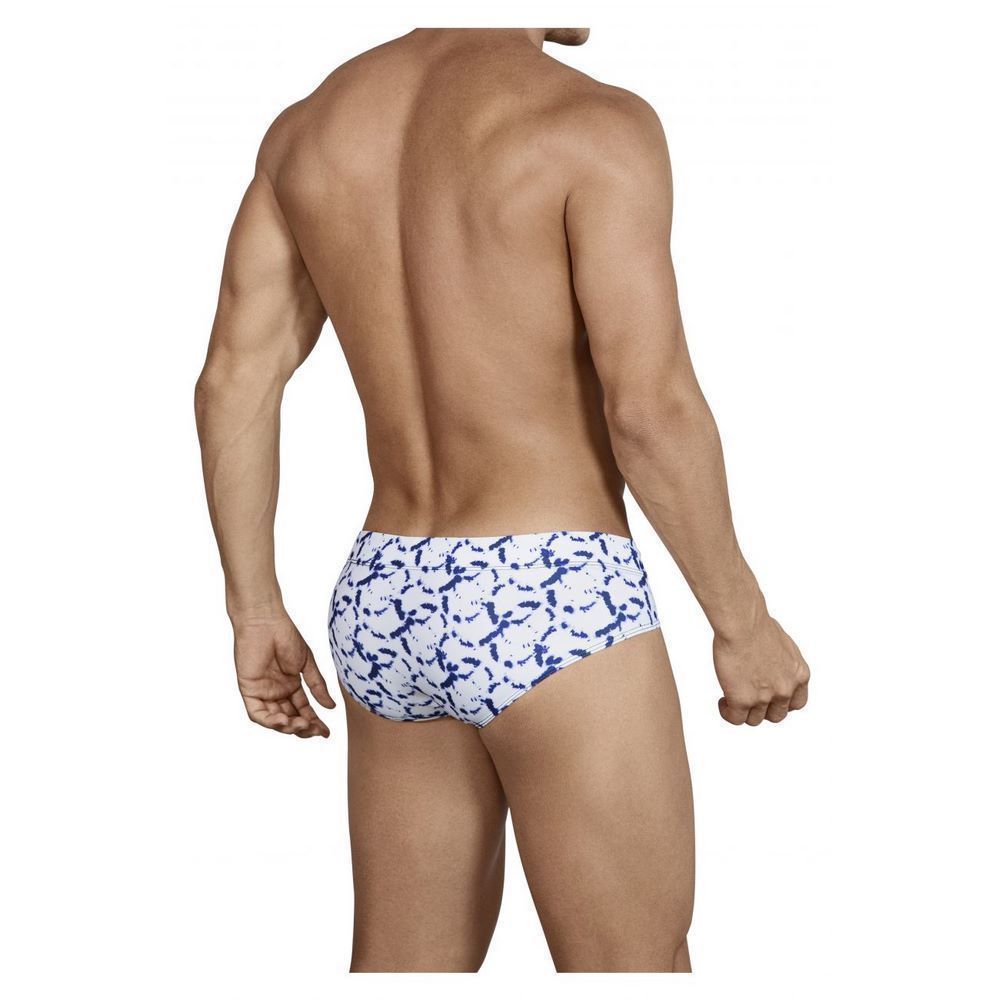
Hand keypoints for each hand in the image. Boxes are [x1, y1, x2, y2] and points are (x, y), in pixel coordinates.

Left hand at [232, 613, 336, 736]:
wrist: (265, 621)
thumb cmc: (286, 636)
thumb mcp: (307, 664)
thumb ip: (317, 686)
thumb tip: (331, 707)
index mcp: (291, 686)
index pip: (303, 711)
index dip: (314, 723)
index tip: (327, 732)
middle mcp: (277, 692)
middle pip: (290, 719)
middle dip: (303, 728)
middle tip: (316, 730)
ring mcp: (263, 692)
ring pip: (275, 720)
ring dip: (288, 727)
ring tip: (302, 725)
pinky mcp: (249, 690)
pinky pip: (257, 713)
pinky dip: (270, 721)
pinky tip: (284, 720)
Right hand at [713, 615, 809, 725]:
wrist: (742, 624)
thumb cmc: (756, 624)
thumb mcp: (782, 645)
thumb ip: (782, 662)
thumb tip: (769, 664)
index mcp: (799, 674)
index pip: (797, 703)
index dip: (781, 703)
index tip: (770, 698)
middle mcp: (785, 689)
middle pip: (776, 715)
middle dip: (762, 709)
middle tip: (748, 697)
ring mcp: (764, 697)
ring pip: (754, 720)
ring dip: (743, 711)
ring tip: (730, 699)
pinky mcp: (742, 700)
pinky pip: (735, 719)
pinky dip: (728, 712)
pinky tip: (723, 702)